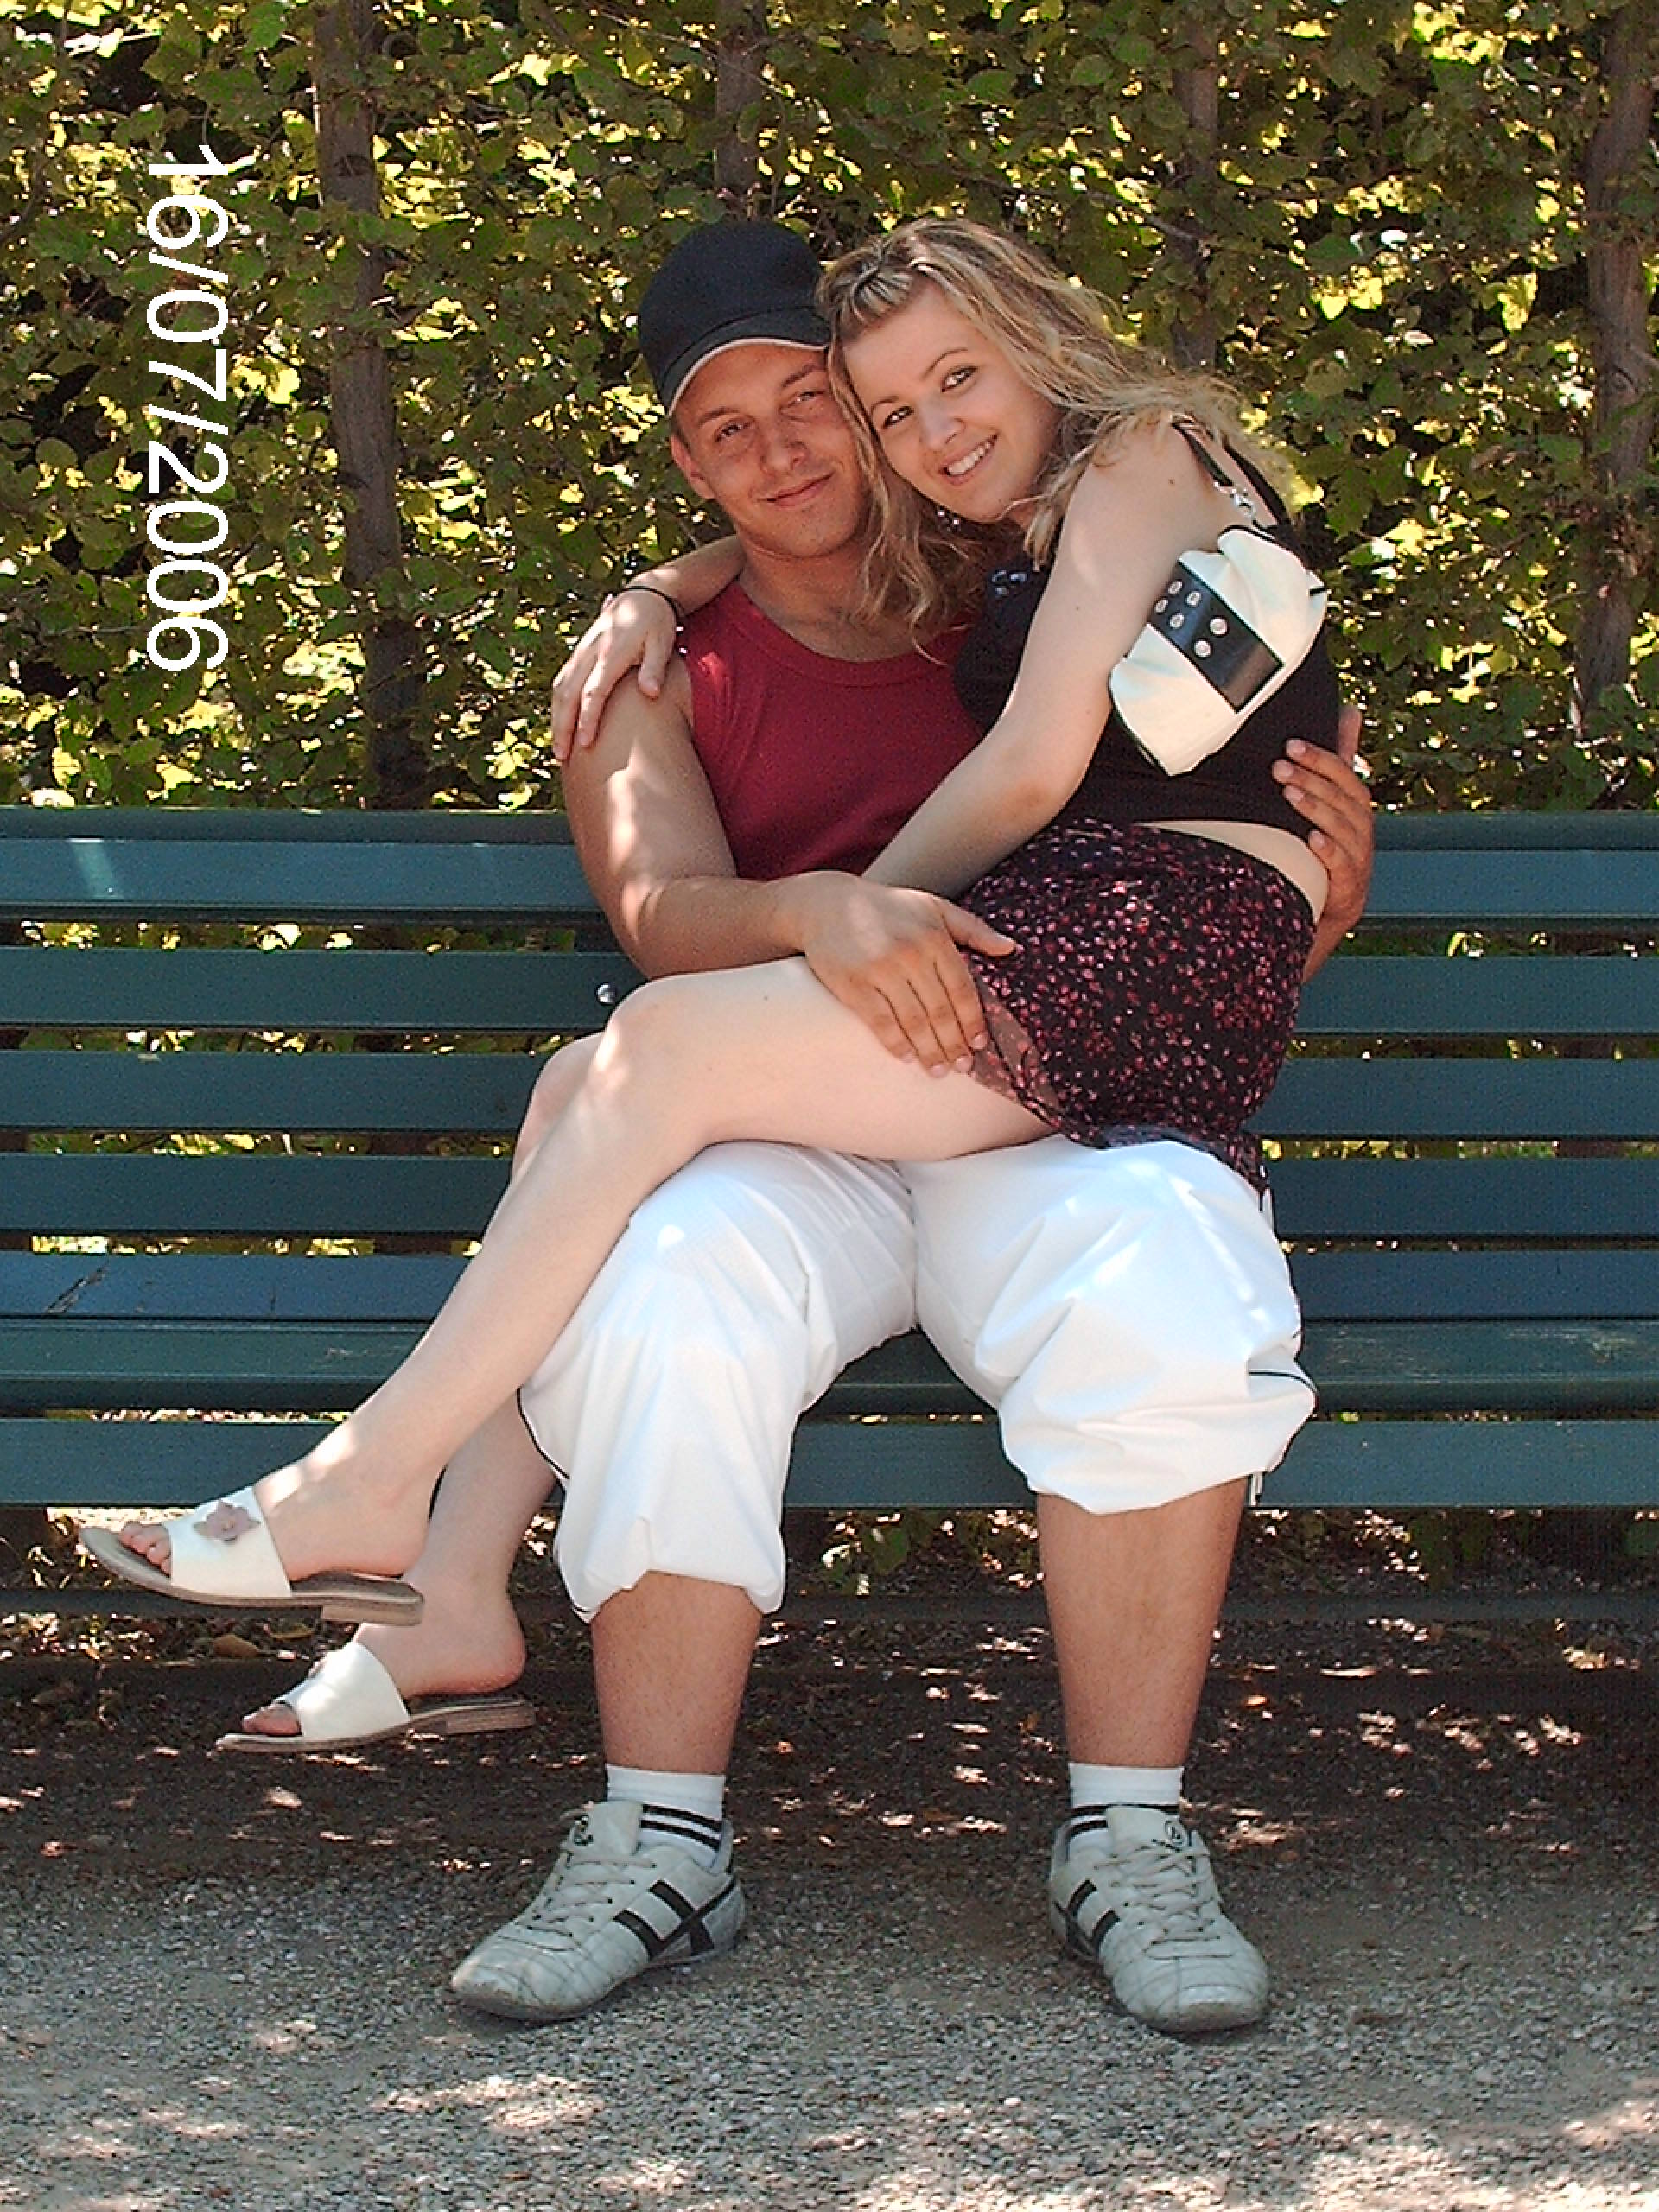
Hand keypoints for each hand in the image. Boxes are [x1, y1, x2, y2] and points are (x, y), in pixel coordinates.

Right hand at [550, 589, 680, 763]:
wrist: (644, 594)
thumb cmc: (657, 623)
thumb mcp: (663, 642)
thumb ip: (654, 668)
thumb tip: (651, 694)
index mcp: (610, 653)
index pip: (593, 692)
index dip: (587, 719)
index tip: (584, 744)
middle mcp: (590, 653)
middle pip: (568, 694)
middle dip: (563, 726)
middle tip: (562, 756)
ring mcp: (581, 652)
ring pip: (559, 688)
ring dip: (556, 717)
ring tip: (558, 747)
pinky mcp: (579, 652)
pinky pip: (562, 681)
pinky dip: (558, 704)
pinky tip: (559, 724)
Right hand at [795, 875, 1017, 1074]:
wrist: (825, 905)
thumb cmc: (886, 908)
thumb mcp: (933, 907)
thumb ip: (973, 929)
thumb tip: (1012, 949)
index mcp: (934, 937)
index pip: (962, 989)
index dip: (973, 1021)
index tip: (979, 1044)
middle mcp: (910, 953)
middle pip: (940, 1011)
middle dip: (954, 1043)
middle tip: (962, 1066)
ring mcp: (881, 969)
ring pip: (914, 1022)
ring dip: (929, 1051)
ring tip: (938, 1070)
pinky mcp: (854, 984)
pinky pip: (881, 1023)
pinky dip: (897, 1044)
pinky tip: (907, 1057)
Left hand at [1274, 706, 1373, 975]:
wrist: (1330, 907)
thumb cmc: (1329, 848)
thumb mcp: (1332, 802)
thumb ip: (1339, 760)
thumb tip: (1351, 710)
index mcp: (1356, 807)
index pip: (1343, 775)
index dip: (1320, 758)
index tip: (1291, 744)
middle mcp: (1361, 830)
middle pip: (1342, 799)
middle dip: (1312, 780)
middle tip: (1280, 767)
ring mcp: (1359, 859)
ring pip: (1343, 829)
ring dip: (1316, 809)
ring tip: (1289, 794)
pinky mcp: (1350, 888)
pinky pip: (1343, 867)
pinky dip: (1329, 852)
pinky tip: (1311, 840)